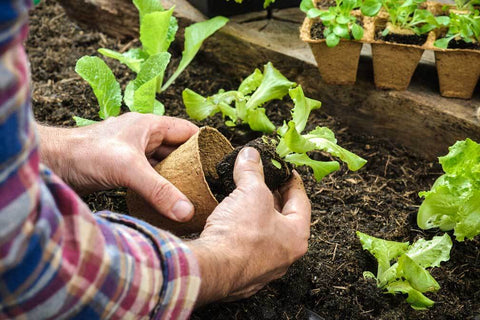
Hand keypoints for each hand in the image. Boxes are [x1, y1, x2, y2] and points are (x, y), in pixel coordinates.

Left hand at [37, 113, 197, 221]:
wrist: (53, 163)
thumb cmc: (86, 154)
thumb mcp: (129, 170)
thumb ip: (159, 190)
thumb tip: (187, 211)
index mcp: (150, 125)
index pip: (188, 131)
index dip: (205, 144)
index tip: (218, 163)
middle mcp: (143, 136)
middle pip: (177, 149)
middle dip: (192, 165)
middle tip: (207, 184)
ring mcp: (132, 152)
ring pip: (163, 163)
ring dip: (175, 177)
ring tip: (192, 194)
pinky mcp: (122, 168)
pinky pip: (149, 175)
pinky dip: (159, 185)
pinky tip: (166, 199)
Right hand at [188, 147, 310, 305]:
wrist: (212, 269)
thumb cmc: (240, 234)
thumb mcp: (250, 192)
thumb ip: (252, 171)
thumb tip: (250, 154)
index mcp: (296, 236)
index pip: (301, 202)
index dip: (292, 182)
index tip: (285, 171)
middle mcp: (284, 256)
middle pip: (283, 219)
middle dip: (272, 198)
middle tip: (263, 181)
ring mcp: (263, 269)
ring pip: (264, 235)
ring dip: (256, 216)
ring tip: (244, 198)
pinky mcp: (242, 275)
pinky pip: (246, 248)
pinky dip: (241, 233)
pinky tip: (229, 222)